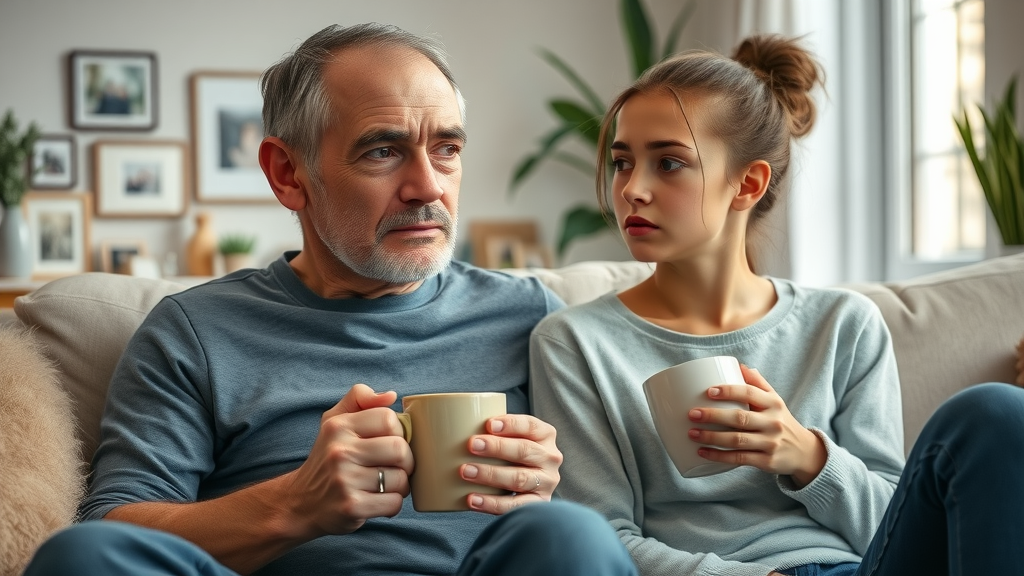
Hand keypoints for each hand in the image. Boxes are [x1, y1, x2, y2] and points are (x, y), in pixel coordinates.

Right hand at [281, 384, 412, 537]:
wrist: (300, 503)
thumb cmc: (327, 459)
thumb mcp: (333, 421)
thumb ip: (359, 399)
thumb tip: (391, 395)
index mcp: (338, 426)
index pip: (389, 419)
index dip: (398, 432)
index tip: (390, 442)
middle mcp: (339, 451)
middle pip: (399, 449)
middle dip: (406, 461)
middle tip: (395, 467)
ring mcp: (344, 480)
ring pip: (400, 478)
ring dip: (400, 485)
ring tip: (385, 485)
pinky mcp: (351, 507)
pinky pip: (394, 503)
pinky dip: (393, 504)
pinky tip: (379, 501)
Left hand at [459, 414, 562, 514]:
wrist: (526, 486)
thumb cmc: (510, 454)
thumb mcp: (510, 438)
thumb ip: (492, 431)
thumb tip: (450, 424)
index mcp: (545, 435)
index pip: (530, 426)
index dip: (511, 424)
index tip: (488, 424)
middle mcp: (550, 458)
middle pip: (524, 450)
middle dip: (497, 447)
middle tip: (471, 445)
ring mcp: (546, 483)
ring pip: (519, 478)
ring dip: (490, 474)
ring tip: (465, 471)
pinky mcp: (538, 504)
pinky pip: (514, 505)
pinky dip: (491, 503)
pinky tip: (472, 499)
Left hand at [688, 365, 825, 486]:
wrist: (805, 452)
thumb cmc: (781, 421)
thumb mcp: (775, 400)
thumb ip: (758, 383)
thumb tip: (738, 364)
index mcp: (773, 403)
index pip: (750, 393)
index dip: (729, 391)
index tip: (708, 391)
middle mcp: (773, 422)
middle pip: (740, 418)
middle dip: (713, 416)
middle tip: (692, 414)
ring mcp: (771, 443)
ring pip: (737, 440)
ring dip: (712, 437)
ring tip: (692, 433)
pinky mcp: (767, 462)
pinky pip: (739, 459)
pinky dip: (719, 456)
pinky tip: (703, 452)